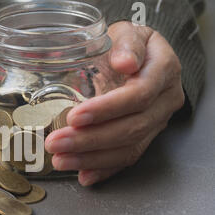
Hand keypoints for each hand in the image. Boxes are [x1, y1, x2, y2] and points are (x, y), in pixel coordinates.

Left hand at [45, 22, 184, 185]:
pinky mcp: (145, 138)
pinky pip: (127, 159)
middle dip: (90, 140)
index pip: (138, 95)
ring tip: (61, 160)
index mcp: (163, 71)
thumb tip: (124, 62)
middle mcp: (164, 101)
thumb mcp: (127, 32)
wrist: (138, 59)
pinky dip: (104, 169)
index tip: (75, 116)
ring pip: (128, 148)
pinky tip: (84, 176)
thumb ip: (127, 44)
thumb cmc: (127, 46)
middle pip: (131, 128)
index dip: (107, 109)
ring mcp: (157, 123)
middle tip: (56, 143)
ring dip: (91, 159)